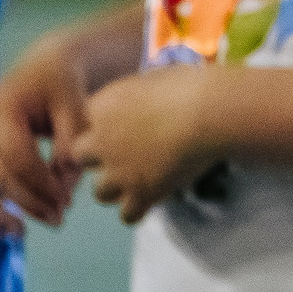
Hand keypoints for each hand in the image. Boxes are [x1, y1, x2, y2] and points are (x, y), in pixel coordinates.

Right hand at [0, 42, 88, 235]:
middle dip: (27, 202)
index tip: (68, 201)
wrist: (40, 71)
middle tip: (59, 220)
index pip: (18, 156)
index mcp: (3, 110)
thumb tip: (67, 174)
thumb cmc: (62, 88)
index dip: (42, 183)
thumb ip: (73, 137)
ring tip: (19, 234)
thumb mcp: (75, 102)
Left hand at [78, 65, 228, 224]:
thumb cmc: (191, 86)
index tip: (124, 126)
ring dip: (118, 188)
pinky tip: (156, 196)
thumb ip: (139, 92)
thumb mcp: (155, 77)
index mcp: (102, 108)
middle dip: (101, 158)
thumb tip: (146, 94)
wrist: (211, 113)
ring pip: (100, 192)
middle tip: (129, 154)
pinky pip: (128, 215)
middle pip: (81, 158)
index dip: (103, 127)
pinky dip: (140, 209)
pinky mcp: (142, 193)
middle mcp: (101, 141)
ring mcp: (119, 171)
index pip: (84, 123)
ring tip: (142, 180)